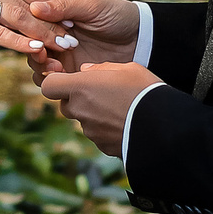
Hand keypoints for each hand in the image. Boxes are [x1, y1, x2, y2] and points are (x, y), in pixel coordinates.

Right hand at [22, 0, 138, 79]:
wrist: (140, 38)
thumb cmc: (116, 14)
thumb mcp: (91, 5)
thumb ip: (63, 7)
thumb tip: (34, 9)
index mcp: (53, 12)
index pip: (28, 20)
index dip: (28, 31)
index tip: (39, 38)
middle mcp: (51, 33)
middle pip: (28, 44)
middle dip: (33, 52)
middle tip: (47, 56)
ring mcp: (60, 53)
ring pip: (36, 64)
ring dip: (41, 68)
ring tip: (58, 68)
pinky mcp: (70, 71)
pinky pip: (52, 80)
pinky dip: (53, 81)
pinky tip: (66, 77)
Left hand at [38, 62, 162, 156]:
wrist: (164, 127)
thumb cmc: (145, 91)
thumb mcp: (127, 68)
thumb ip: (101, 68)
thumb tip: (85, 70)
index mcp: (81, 87)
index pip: (49, 85)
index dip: (56, 82)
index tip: (70, 80)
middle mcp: (81, 110)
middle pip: (66, 105)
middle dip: (77, 99)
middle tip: (100, 93)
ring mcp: (90, 130)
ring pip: (83, 120)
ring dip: (93, 114)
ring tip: (119, 108)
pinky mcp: (102, 146)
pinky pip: (97, 135)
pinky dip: (105, 129)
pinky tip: (124, 123)